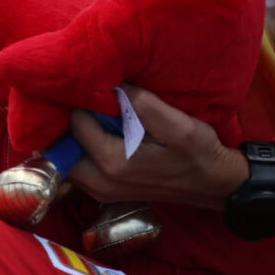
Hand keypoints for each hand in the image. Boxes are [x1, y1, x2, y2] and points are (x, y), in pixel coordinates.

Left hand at [65, 88, 246, 209]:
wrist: (212, 184)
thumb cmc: (198, 153)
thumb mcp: (179, 126)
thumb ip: (144, 105)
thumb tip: (115, 84)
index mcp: (114, 163)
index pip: (77, 122)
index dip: (80, 99)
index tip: (90, 81)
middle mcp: (101, 182)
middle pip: (62, 147)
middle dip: (66, 120)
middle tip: (80, 95)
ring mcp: (102, 191)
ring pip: (67, 160)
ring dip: (71, 136)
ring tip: (85, 110)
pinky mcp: (106, 192)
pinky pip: (78, 169)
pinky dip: (78, 149)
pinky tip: (93, 130)